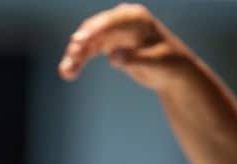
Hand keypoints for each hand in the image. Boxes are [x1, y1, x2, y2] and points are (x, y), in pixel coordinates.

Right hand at [58, 4, 194, 93]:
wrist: (170, 71)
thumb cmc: (168, 64)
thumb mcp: (156, 63)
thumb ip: (135, 58)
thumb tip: (113, 56)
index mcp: (136, 18)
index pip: (111, 21)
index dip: (94, 30)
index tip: (80, 41)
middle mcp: (121, 20)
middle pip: (95, 30)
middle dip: (80, 44)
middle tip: (72, 58)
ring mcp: (112, 31)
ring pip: (87, 41)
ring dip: (75, 56)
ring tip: (65, 72)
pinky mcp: (106, 44)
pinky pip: (87, 51)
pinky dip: (77, 61)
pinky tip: (67, 73)